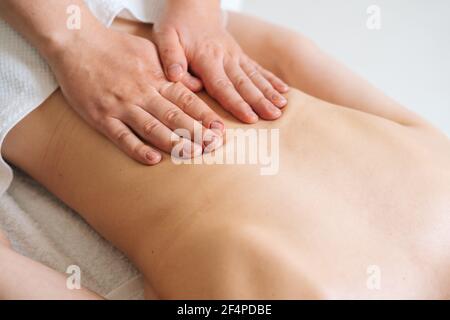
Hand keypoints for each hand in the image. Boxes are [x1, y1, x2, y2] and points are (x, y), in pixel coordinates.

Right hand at [44, 24, 223, 164]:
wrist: (76, 43)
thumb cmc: (115, 47)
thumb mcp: (150, 51)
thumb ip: (172, 70)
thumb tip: (195, 85)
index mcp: (156, 78)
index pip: (186, 100)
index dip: (205, 116)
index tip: (221, 129)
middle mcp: (142, 92)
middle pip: (174, 115)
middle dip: (196, 131)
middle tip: (214, 145)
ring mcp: (121, 105)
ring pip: (152, 127)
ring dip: (173, 141)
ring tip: (192, 153)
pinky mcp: (101, 116)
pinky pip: (121, 136)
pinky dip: (137, 148)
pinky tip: (153, 159)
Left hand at [153, 0, 288, 123]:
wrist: (192, 5)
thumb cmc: (176, 24)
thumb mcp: (165, 37)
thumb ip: (170, 57)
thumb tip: (176, 77)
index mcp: (206, 58)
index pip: (222, 85)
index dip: (236, 103)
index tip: (250, 118)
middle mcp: (225, 57)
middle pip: (244, 83)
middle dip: (260, 101)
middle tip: (274, 116)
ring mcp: (235, 55)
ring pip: (255, 77)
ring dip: (269, 92)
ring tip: (283, 107)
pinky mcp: (240, 55)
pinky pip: (258, 68)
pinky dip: (272, 80)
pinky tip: (284, 91)